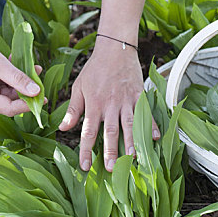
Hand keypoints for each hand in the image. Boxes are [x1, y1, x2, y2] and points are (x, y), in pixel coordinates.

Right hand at [0, 35, 42, 116]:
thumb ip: (18, 78)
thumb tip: (37, 91)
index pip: (9, 108)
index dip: (27, 104)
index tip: (43, 98)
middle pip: (9, 102)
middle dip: (25, 89)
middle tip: (39, 76)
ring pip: (7, 95)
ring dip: (20, 83)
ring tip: (33, 68)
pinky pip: (1, 90)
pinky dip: (11, 81)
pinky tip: (20, 68)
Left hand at [59, 42, 159, 171]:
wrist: (115, 48)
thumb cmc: (95, 69)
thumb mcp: (79, 87)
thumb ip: (73, 109)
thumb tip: (62, 128)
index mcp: (94, 104)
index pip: (88, 132)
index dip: (86, 150)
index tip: (85, 166)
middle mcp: (110, 105)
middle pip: (111, 132)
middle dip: (111, 151)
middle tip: (112, 168)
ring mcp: (126, 100)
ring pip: (130, 124)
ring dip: (132, 142)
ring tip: (133, 158)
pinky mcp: (139, 95)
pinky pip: (146, 112)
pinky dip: (151, 125)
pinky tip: (155, 138)